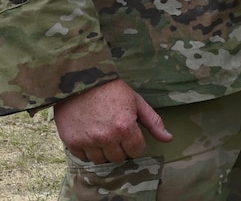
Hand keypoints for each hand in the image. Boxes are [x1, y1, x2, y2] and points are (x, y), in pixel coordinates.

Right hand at [53, 79, 171, 163]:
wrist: (81, 81)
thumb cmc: (111, 90)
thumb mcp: (137, 102)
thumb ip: (153, 122)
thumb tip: (168, 138)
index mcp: (124, 128)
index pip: (136, 151)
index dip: (136, 144)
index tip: (131, 135)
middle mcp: (106, 138)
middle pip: (118, 158)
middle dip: (120, 148)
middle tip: (116, 134)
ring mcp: (88, 142)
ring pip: (100, 161)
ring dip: (104, 151)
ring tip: (103, 135)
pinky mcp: (72, 142)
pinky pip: (83, 157)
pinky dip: (88, 150)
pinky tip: (90, 137)